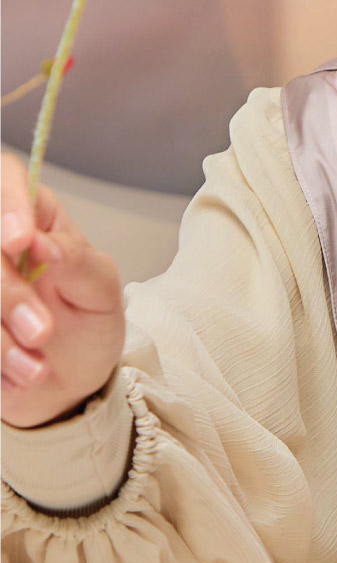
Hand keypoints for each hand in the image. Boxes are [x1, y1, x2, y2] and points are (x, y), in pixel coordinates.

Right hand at [1, 153, 124, 428]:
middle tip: (41, 331)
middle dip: (7, 294)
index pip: (6, 178)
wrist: (68, 384)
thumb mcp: (102, 294)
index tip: (20, 240)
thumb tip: (43, 242)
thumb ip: (78, 263)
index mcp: (31, 215)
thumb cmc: (87, 324)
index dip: (7, 204)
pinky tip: (17, 374)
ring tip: (35, 367)